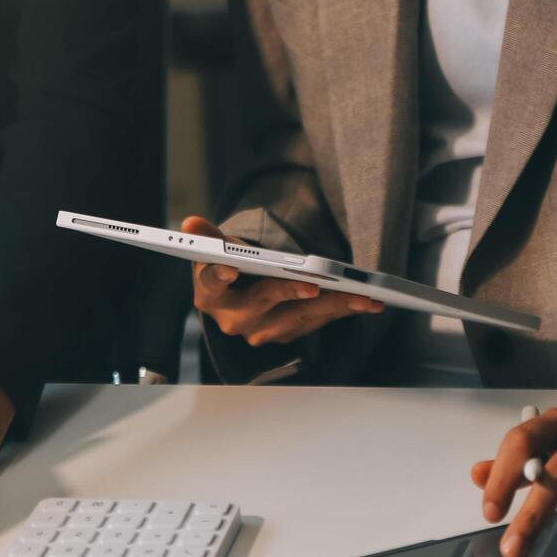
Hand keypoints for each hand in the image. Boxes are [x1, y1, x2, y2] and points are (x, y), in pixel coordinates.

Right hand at [185, 215, 381, 346]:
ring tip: (361, 295)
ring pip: (298, 317)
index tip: (229, 266)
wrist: (244, 289)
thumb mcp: (218, 247)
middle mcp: (233, 319)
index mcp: (209, 294)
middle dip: (290, 292)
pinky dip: (341, 311)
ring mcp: (261, 331)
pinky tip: (365, 301)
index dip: (219, 274)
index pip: (211, 283)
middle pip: (263, 302)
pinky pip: (316, 322)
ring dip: (331, 305)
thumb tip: (191, 223)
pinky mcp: (286, 334)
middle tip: (314, 283)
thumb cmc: (231, 263)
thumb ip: (208, 236)